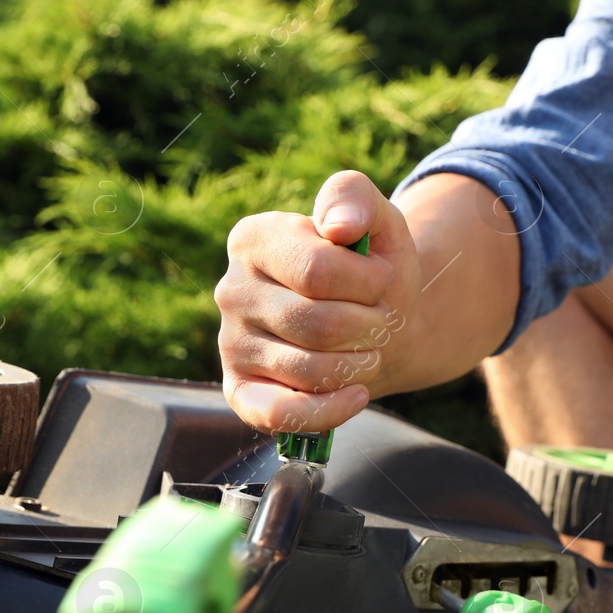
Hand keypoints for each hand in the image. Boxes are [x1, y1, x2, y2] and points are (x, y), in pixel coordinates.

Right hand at [215, 171, 420, 433]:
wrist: (374, 321)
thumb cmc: (370, 268)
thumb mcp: (375, 219)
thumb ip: (355, 198)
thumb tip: (338, 227)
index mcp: (253, 239)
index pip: (317, 270)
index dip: (368, 282)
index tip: (382, 278)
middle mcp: (231, 291)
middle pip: (317, 324)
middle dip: (369, 327)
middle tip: (381, 321)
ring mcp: (231, 344)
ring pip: (307, 369)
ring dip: (359, 365)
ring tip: (369, 349)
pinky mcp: (240, 390)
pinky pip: (278, 414)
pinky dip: (328, 412)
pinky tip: (356, 394)